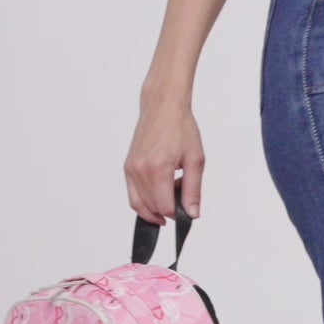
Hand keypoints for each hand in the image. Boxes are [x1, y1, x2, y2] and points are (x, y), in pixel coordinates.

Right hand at [124, 93, 204, 223]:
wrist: (163, 108)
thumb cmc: (181, 129)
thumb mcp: (196, 161)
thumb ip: (193, 190)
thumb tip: (192, 213)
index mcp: (158, 168)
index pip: (165, 207)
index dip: (178, 215)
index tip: (188, 212)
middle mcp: (140, 169)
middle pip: (152, 208)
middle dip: (168, 211)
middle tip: (182, 199)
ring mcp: (131, 168)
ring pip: (139, 204)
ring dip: (156, 209)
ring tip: (172, 197)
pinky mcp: (127, 166)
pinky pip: (132, 194)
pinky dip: (144, 202)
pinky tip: (159, 197)